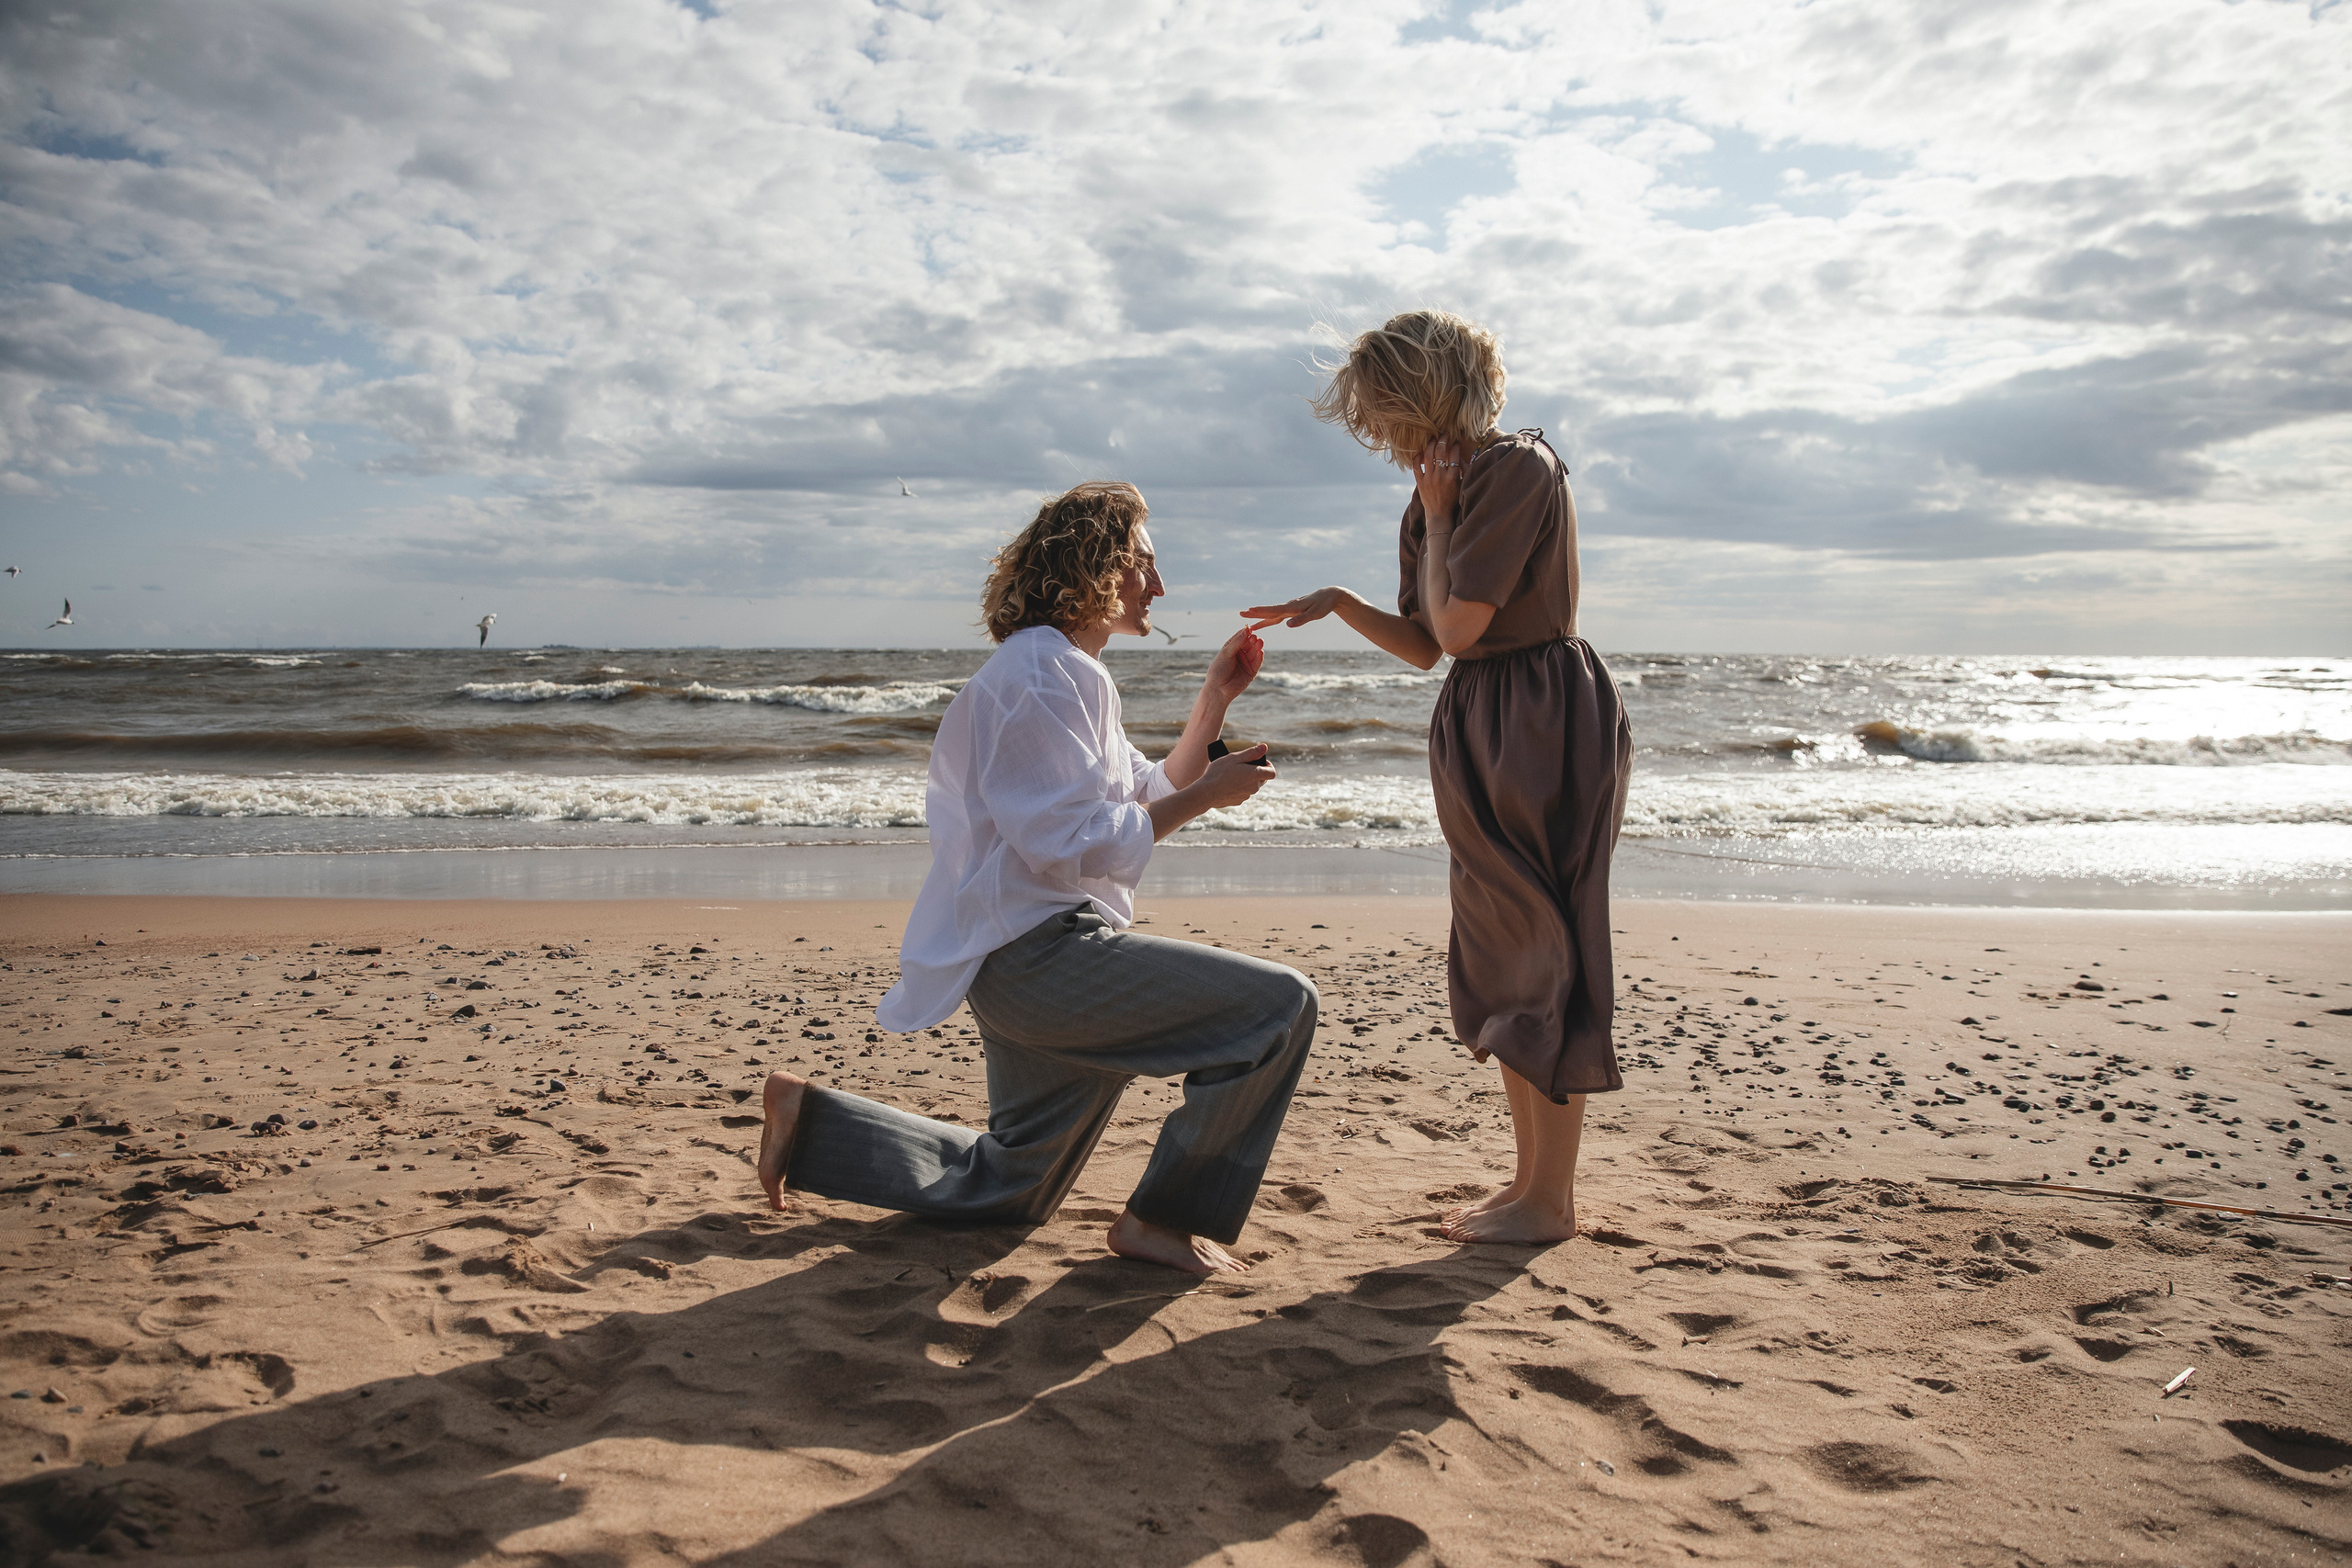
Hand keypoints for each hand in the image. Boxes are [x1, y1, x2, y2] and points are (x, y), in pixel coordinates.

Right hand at [1191, 742, 1274, 809]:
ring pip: (1251, 785)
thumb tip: (1264, 747)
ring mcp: (1247, 796)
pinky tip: (1227, 783)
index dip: (1268, 765)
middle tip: (1240, 766)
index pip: (1272, 772)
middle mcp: (1254, 787)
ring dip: (1246, 779)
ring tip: (1231, 774)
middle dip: (1255, 771)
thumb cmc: (1219, 773)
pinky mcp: (1239, 801)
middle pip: (1262, 778)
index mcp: (1255, 775)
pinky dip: (1238, 787)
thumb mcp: (1234, 758)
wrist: (1205, 793)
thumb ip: (1251, 753)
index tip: (1257, 761)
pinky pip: (1243, 792)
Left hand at [1202, 624, 1264, 702]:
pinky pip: (1257, 663)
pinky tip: (1261, 652)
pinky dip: (1259, 657)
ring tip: (1259, 642)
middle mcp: (1239, 655)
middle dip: (1252, 640)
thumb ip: (1237, 642)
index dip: (1245, 633)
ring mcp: (1246, 663)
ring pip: (1254, 652)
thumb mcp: (1226, 653)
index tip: (1250, 628)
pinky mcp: (1251, 672)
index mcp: (1231, 649)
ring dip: (1257, 647)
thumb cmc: (1218, 670)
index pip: (1240, 638)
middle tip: (1255, 637)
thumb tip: (1246, 629)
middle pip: (1249, 644)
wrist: (1218, 689)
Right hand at [1240, 585, 1355, 629]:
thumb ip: (1301, 620)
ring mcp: (1289, 609)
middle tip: (1241, 614)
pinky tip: (1264, 622)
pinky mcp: (1292, 611)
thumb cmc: (1323, 605)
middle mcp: (1288, 607)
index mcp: (1293, 607)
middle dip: (1255, 613)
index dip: (1261, 611)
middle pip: (1269, 612)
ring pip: (1272, 614)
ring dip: (1260, 618)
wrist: (1329, 596)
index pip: (1274, 610)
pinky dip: (1269, 619)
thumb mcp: (1315, 614)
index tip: (1249, 610)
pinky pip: (1278, 616)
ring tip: (1248, 622)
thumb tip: (1288, 625)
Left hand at [1411, 436, 1465, 521]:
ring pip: (1428, 455)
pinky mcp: (1420, 482)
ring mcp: (1429, 479)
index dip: (1455, 445)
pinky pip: (1416, 466)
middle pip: (1440, 451)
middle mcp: (1440, 476)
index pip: (1454, 455)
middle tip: (1444, 434)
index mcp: (1452, 477)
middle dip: (1443, 439)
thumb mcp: (1462, 485)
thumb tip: (1462, 456)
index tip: (1456, 441)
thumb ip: (1464, 470)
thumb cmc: (1454, 500)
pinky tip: (1420, 451)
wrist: (1440, 515)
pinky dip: (1417, 457)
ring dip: (1430, 444)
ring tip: (1433, 438)